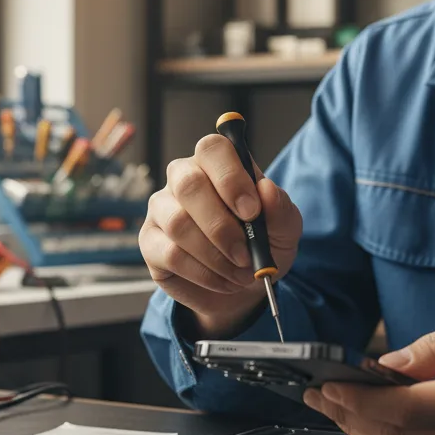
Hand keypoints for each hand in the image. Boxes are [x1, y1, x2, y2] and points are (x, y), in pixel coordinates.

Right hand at [138, 135, 301, 336]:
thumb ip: (279, 208)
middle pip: (188, 184)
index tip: (252, 212)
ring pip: (178, 223)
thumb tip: (266, 189)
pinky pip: (171, 254)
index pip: (212, 149)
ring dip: (215, 255)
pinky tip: (222, 280)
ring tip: (240, 271)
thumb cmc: (262, 244)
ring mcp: (162, 208)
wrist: (246, 285)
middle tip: (246, 253)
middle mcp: (183, 178)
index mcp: (217, 164)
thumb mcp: (284, 229)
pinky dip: (204, 273)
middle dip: (221, 225)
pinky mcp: (150, 241)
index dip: (230, 177)